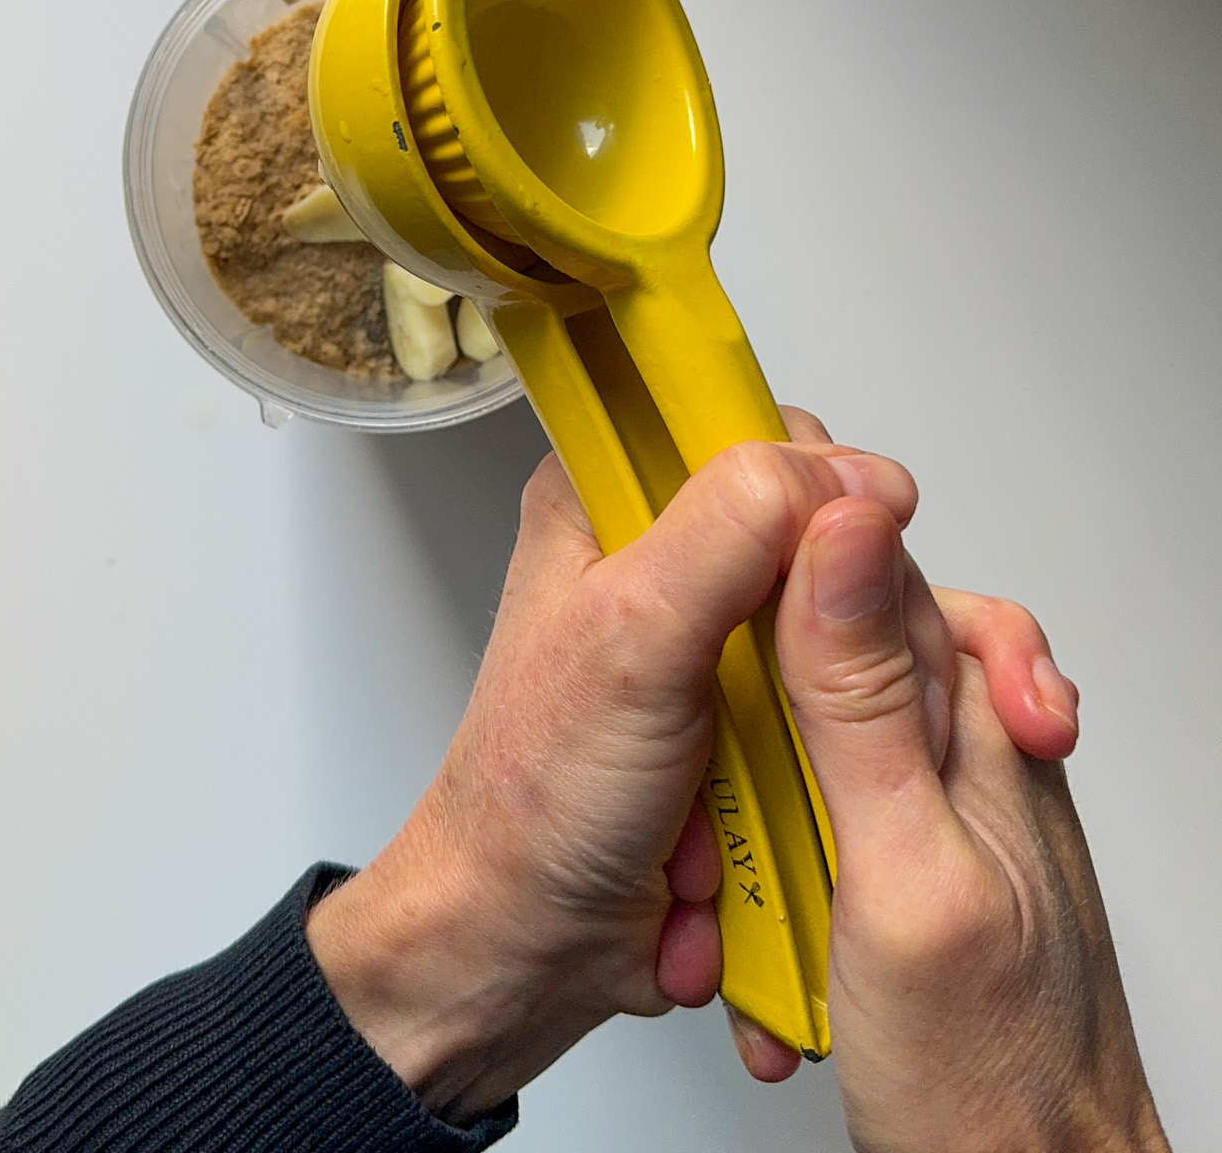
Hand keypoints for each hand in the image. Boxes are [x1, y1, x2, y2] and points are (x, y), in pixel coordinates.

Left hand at [306, 415, 1085, 1131]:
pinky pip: (852, 711)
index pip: (759, 434)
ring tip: (795, 777)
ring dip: (847, 713)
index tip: (850, 569)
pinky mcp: (760, 718)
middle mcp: (670, 554)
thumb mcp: (632, 636)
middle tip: (821, 702)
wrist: (527, 948)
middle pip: (831, 537)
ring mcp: (722, 640)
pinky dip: (843, 764)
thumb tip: (847, 472)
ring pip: (855, 630)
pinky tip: (806, 814)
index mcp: (614, 497)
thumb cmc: (537, 799)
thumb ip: (733, 531)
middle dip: (848, 631)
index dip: (824, 492)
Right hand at [766, 418, 1168, 1151]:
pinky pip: (802, 826)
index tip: (697, 559)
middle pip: (819, 649)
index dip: (776, 546)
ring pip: (796, 740)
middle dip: (743, 703)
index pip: (868, 562)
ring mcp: (925, 809)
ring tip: (712, 880)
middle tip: (698, 774)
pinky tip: (745, 931)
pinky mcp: (892, 867)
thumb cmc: (996, 1075)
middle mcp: (957, 747)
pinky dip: (761, 876)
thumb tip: (841, 531)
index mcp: (972, 718)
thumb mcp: (903, 868)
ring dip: (741, 810)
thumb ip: (865, 701)